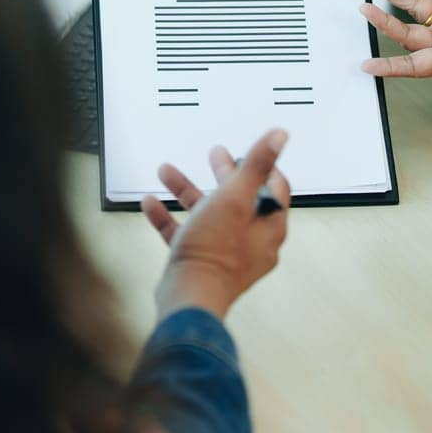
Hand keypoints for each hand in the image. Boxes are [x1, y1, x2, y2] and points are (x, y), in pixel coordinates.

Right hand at [141, 129, 290, 321]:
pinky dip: (170, 217)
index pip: (274, 188)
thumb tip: (279, 135)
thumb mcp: (235, 197)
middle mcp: (252, 241)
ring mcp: (227, 253)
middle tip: (214, 155)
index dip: (262, 166)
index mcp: (268, 225)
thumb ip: (256, 164)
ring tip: (167, 172)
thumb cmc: (215, 252)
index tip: (249, 153)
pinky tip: (152, 204)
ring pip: (208, 213)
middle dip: (222, 173)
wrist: (190, 297)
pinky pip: (186, 233)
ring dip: (187, 190)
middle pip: (240, 198)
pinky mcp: (202, 262)